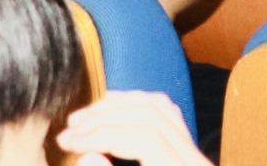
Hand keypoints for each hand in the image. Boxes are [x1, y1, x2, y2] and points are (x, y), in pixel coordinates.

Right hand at [58, 90, 213, 165]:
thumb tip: (88, 155)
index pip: (146, 139)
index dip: (103, 136)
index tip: (70, 143)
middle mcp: (196, 161)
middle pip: (154, 117)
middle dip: (106, 118)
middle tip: (69, 129)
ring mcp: (196, 156)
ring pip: (162, 109)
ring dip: (118, 107)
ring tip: (82, 119)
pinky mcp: (189, 155)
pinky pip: (168, 116)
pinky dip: (137, 107)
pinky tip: (111, 107)